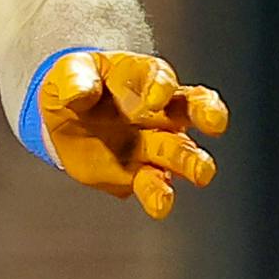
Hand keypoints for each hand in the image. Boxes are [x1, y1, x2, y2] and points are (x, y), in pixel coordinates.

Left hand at [34, 51, 227, 219]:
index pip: (159, 76)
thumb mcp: (68, 72)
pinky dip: (159, 196)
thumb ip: (75, 79)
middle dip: (207, 114)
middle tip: (214, 124)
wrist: (64, 118)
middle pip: (191, 108)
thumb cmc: (76, 85)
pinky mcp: (139, 173)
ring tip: (201, 174)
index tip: (155, 100)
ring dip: (192, 163)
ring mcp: (153, 143)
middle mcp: (158, 110)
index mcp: (140, 77)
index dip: (160, 86)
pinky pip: (154, 184)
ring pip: (180, 152)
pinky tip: (160, 206)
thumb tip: (80, 94)